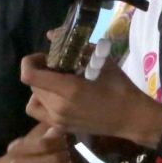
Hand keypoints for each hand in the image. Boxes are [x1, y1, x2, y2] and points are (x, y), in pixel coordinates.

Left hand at [21, 55, 161, 147]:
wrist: (132, 118)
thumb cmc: (120, 88)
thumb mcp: (103, 62)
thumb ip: (77, 47)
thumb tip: (52, 34)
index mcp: (69, 89)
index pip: (29, 75)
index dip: (30, 62)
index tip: (44, 57)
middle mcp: (59, 107)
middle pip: (33, 85)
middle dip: (41, 73)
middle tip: (58, 68)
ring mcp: (58, 120)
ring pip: (34, 99)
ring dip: (41, 88)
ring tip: (57, 84)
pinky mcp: (61, 128)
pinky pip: (39, 113)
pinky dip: (42, 103)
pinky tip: (56, 99)